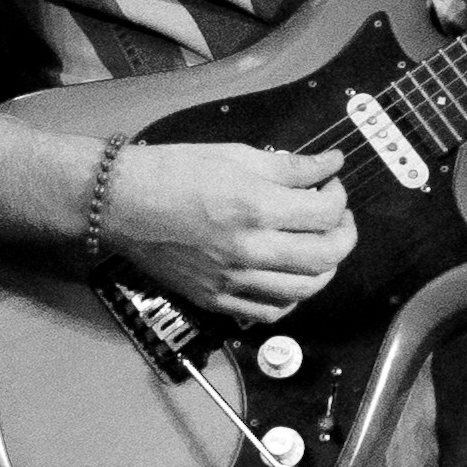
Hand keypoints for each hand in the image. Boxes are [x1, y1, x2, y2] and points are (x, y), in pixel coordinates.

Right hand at [103, 135, 357, 326]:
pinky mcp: (217, 299)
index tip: (330, 183)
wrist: (122, 204)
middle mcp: (251, 249)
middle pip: (327, 256)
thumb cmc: (174, 172)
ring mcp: (234, 280)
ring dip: (325, 267)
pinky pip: (271, 311)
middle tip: (337, 216)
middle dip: (345, 233)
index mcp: (257, 207)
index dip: (338, 196)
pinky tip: (291, 275)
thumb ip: (291, 165)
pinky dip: (292, 297)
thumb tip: (330, 164)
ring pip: (306, 289)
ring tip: (319, 244)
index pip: (326, 212)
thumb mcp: (237, 155)